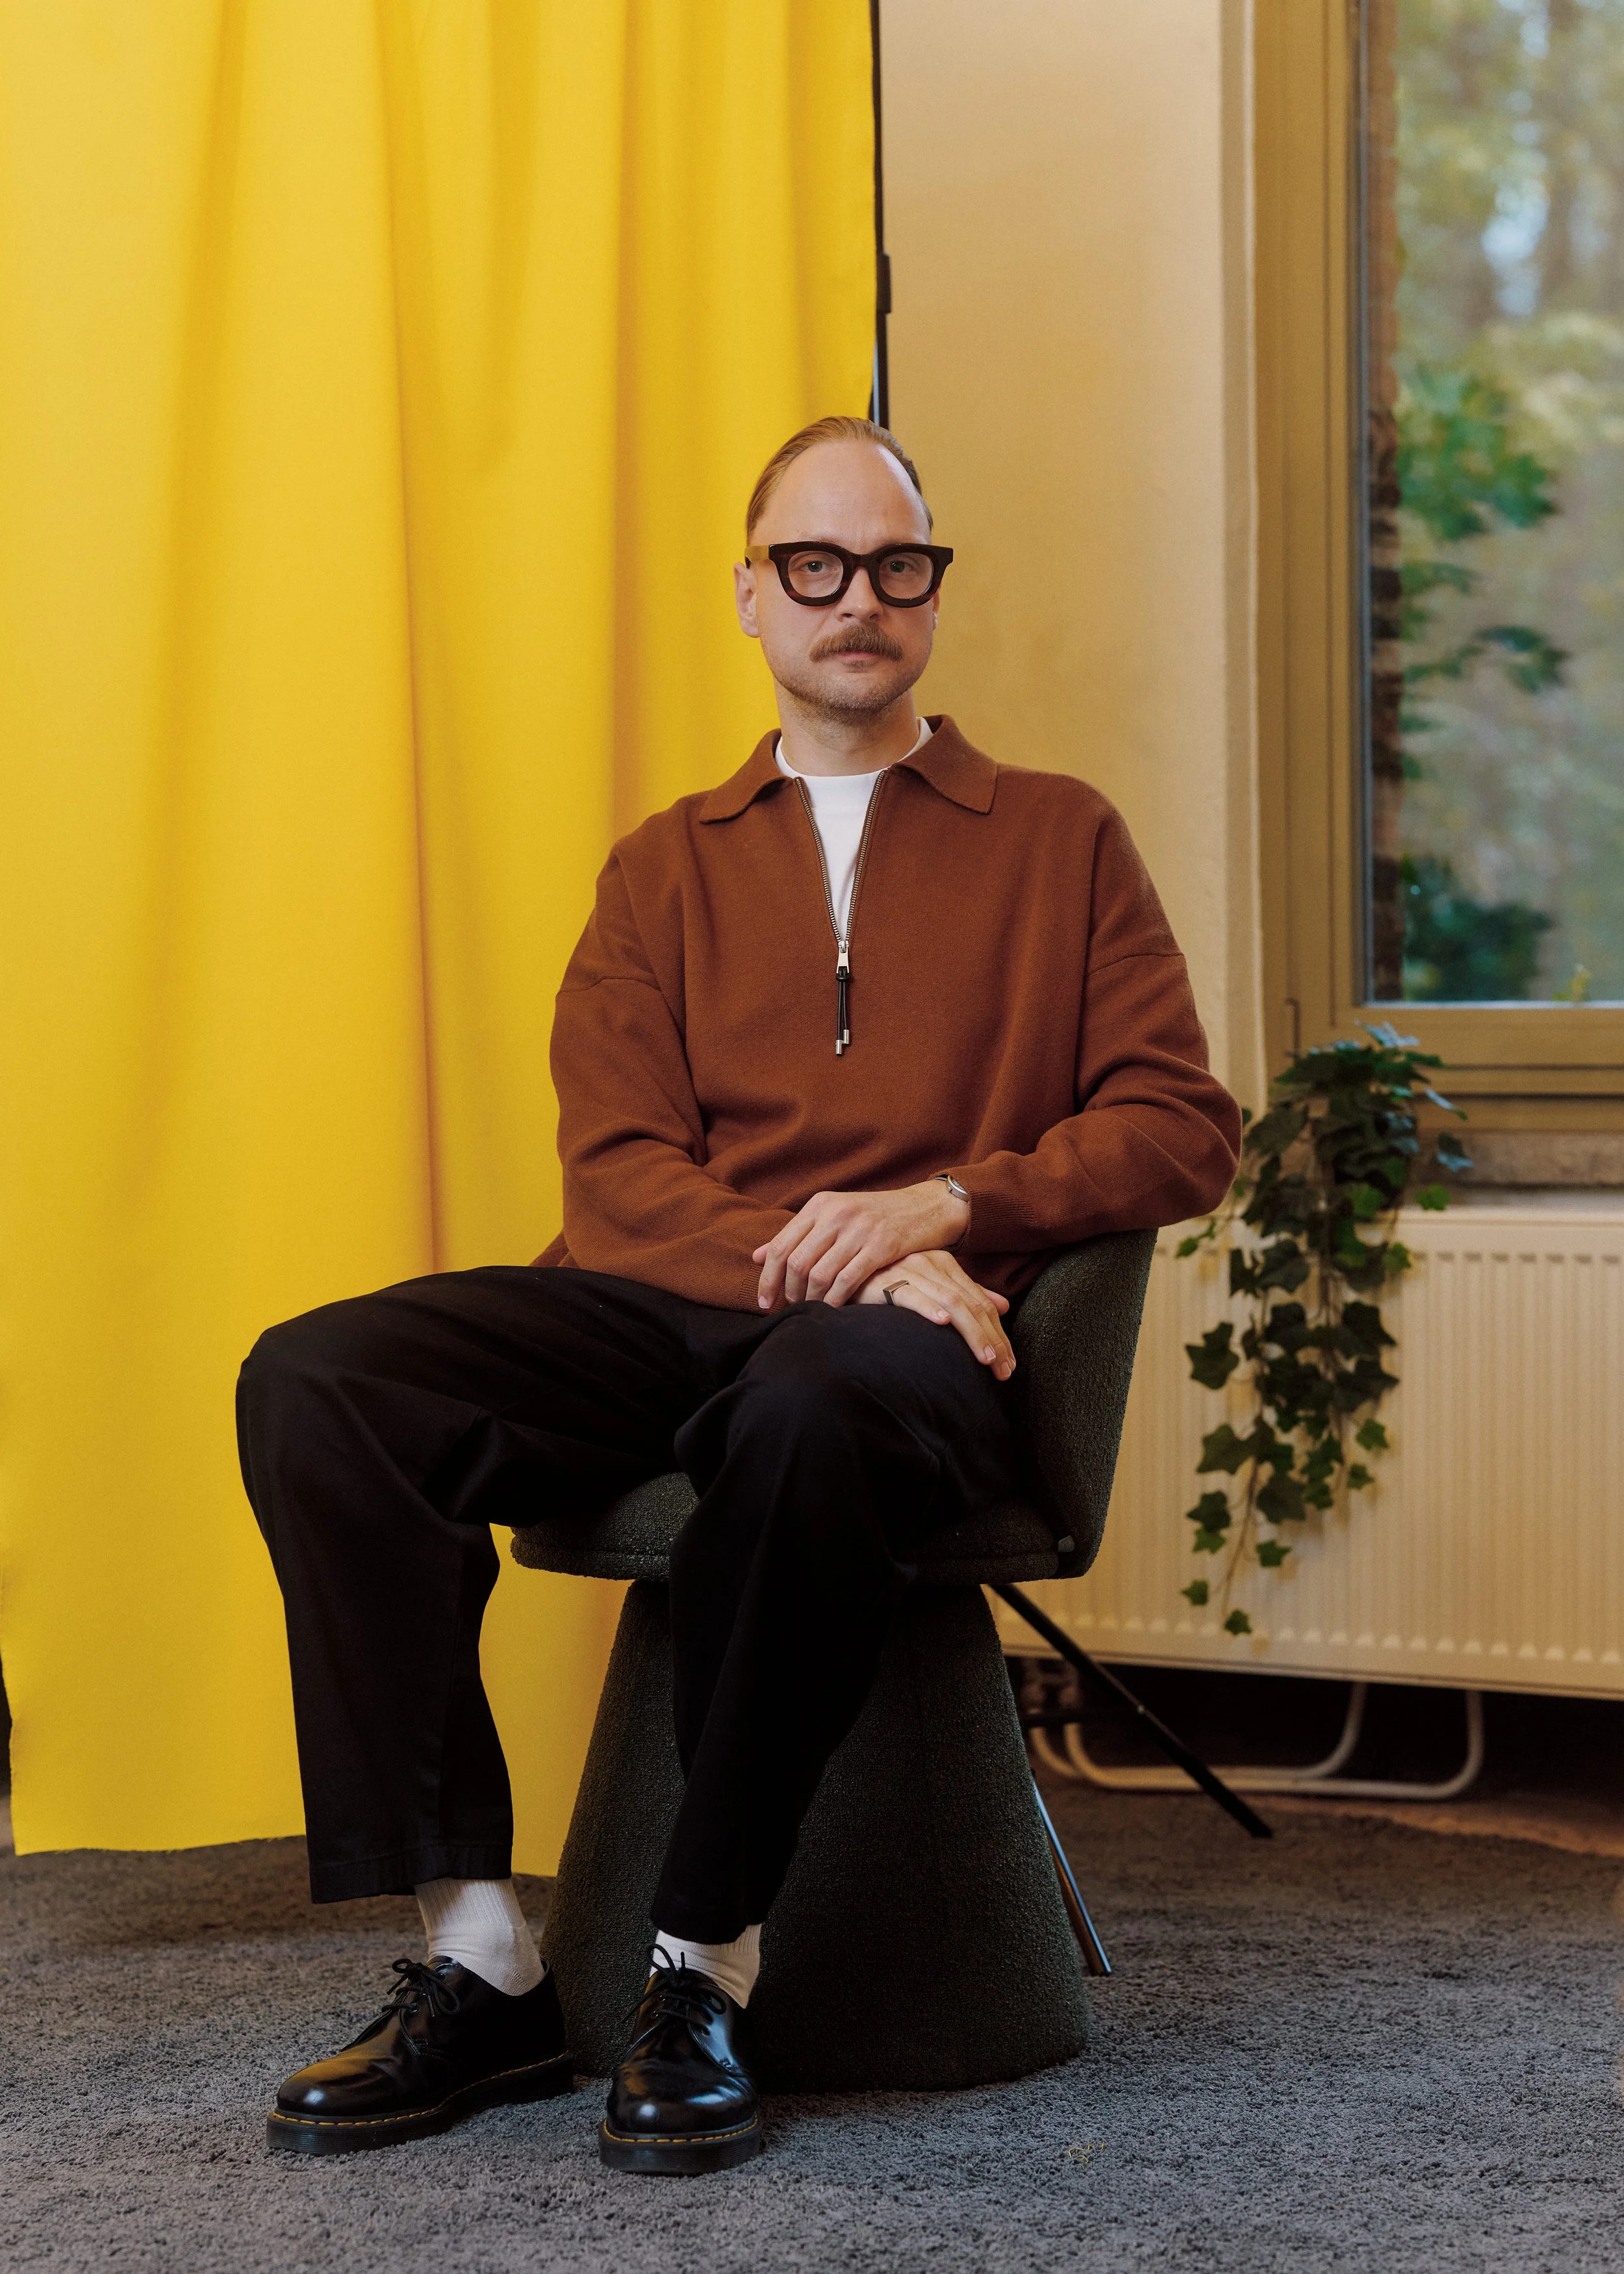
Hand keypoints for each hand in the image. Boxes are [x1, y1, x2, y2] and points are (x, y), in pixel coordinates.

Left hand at [752, 1179, 968, 1309]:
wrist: (927, 1208)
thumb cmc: (877, 1217)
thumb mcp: (835, 1217)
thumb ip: (797, 1236)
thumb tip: (756, 1256)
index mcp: (820, 1205)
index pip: (780, 1245)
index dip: (767, 1278)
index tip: (764, 1304)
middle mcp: (836, 1213)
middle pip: (795, 1263)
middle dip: (788, 1294)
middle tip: (789, 1311)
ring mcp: (859, 1228)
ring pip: (819, 1274)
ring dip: (811, 1300)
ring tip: (811, 1312)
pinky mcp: (882, 1245)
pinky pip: (847, 1280)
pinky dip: (835, 1301)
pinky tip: (833, 1311)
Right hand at [857, 1250, 1015, 1379]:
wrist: (847, 1275)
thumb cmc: (889, 1284)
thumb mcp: (932, 1288)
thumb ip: (966, 1295)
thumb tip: (1003, 1306)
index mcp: (946, 1264)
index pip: (981, 1303)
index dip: (999, 1334)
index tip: (1009, 1363)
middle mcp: (932, 1264)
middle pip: (972, 1305)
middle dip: (993, 1339)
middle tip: (1004, 1370)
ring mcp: (910, 1271)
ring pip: (951, 1303)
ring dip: (972, 1333)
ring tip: (986, 1358)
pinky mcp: (886, 1281)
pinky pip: (911, 1296)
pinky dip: (928, 1309)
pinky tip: (942, 1325)